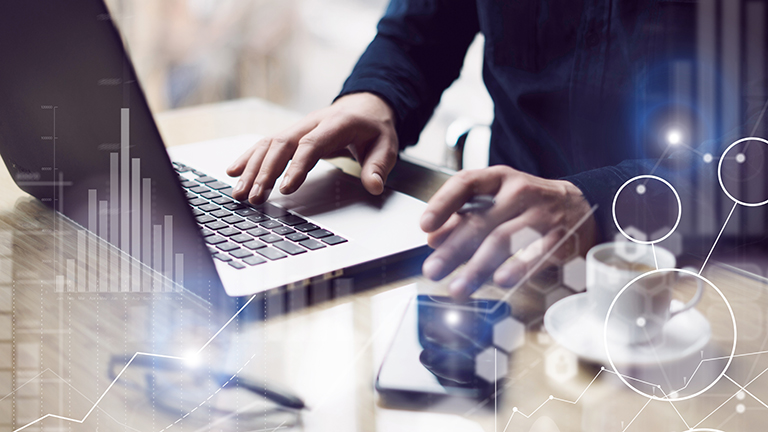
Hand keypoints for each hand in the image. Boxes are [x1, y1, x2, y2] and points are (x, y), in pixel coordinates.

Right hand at [226, 92, 398, 203]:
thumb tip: (375, 186)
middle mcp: (312, 122)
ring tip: (240, 194)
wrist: (365, 107)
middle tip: (254, 198)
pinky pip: (265, 145)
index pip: (312, 144)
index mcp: (336, 123)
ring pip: (269, 144)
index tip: (285, 188)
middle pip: (282, 144)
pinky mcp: (291, 135)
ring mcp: (299, 127)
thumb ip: (379, 166)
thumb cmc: (374, 128)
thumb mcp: (387, 146)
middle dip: (265, 172)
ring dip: (251, 169)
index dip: (297, 165)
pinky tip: (233, 172)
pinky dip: (248, 158)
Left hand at [420, 166, 596, 298]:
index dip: (442, 204)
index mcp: (498, 180)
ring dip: (477, 266)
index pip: (466, 184)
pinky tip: (501, 281)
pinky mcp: (561, 236)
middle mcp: (519, 192)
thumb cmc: (529, 206)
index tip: (425, 226)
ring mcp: (542, 214)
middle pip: (480, 221)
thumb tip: (433, 239)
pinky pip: (537, 252)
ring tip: (458, 288)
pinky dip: (519, 266)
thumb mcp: (497, 202)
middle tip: (432, 271)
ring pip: (504, 239)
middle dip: (453, 250)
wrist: (584, 205)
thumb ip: (463, 218)